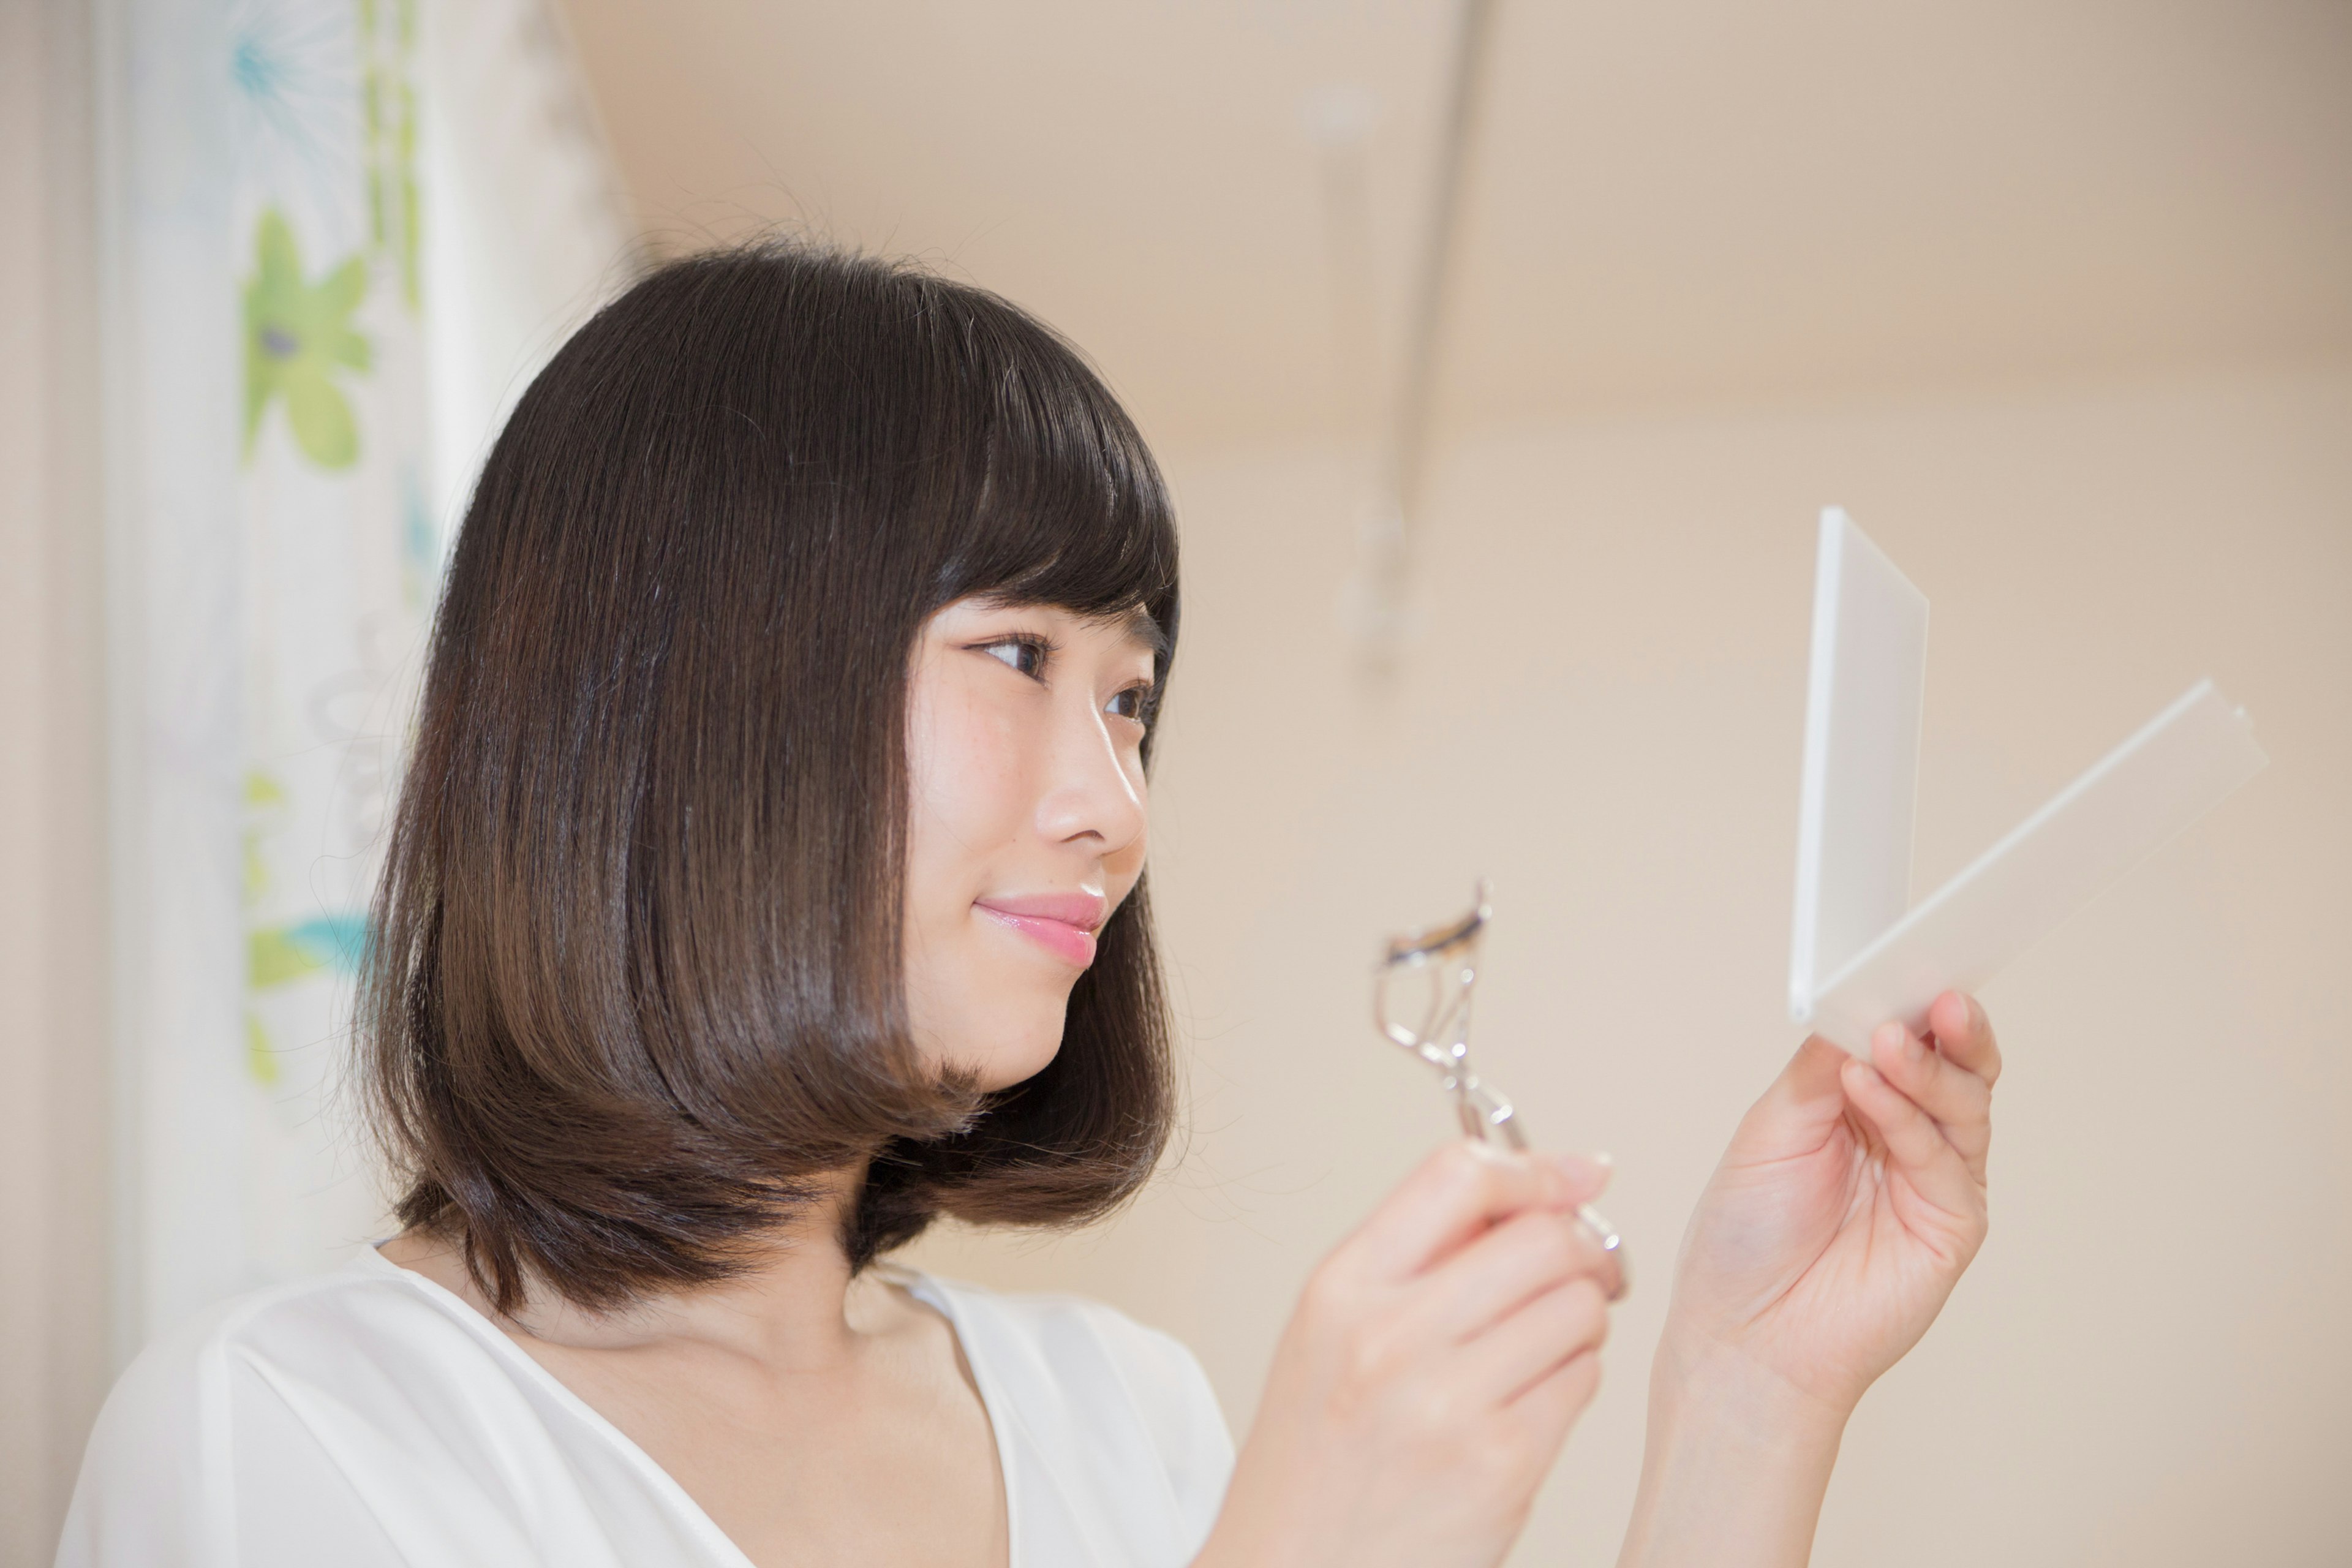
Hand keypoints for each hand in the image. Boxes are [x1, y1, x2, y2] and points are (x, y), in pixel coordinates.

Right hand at [1198, 1141, 1623, 1567]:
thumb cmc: (1318, 1457)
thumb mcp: (1333, 1330)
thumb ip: (1422, 1254)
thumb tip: (1541, 1187)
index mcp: (1342, 1289)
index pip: (1457, 1177)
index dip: (1535, 1169)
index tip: (1573, 1178)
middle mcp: (1390, 1338)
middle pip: (1542, 1239)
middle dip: (1582, 1249)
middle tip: (1584, 1266)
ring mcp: (1447, 1405)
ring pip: (1578, 1309)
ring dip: (1580, 1321)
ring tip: (1541, 1346)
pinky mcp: (1501, 1466)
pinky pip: (1583, 1384)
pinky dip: (1574, 1382)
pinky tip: (1531, 1401)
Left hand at [1616, 994, 1999, 1567]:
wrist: (1745, 1333)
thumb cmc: (1746, 1236)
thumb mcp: (1770, 1130)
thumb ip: (1820, 1070)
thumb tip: (1856, 1004)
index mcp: (1861, 1104)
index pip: (1907, 1039)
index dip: (1911, 1001)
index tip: (1908, 956)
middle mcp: (1906, 1136)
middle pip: (1953, 1066)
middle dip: (1948, 1026)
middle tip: (1934, 994)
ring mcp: (1934, 1180)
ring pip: (1961, 1104)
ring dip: (1926, 1066)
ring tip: (1887, 1038)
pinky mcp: (1952, 1224)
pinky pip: (1944, 1159)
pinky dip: (1908, 1119)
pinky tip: (1871, 1090)